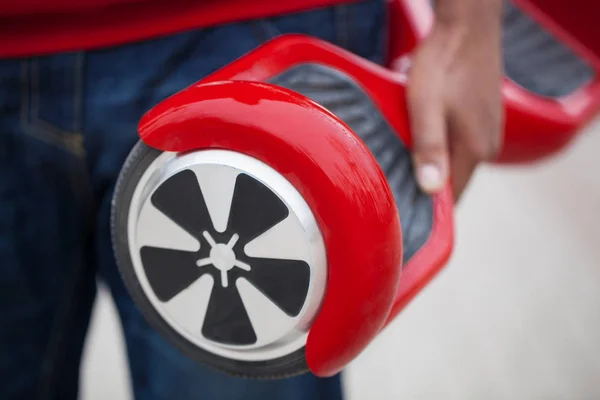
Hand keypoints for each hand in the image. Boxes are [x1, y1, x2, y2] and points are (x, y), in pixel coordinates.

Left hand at [407, 0, 504, 199]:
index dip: (427, 207)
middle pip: (452, 181)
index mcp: (475, 149)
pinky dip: (441, 145)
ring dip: (431, 163)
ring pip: (455, 161)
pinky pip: (459, 144)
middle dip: (425, 185)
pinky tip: (422, 134)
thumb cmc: (444, 63)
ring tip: (404, 157)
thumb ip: (429, 147)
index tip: (401, 209)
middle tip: (393, 181)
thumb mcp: (425, 106)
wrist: (466, 26)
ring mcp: (489, 130)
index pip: (452, 198)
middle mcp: (488, 145)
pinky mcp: (484, 117)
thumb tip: (431, 190)